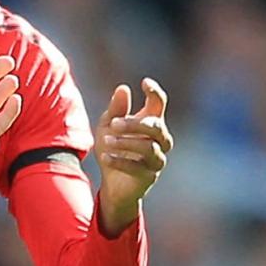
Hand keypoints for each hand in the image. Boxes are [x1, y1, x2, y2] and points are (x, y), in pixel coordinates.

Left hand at [94, 78, 172, 233]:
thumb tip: (123, 88)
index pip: (159, 104)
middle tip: (113, 123)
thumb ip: (116, 109)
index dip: (155, 92)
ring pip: (149, 148)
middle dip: (134, 124)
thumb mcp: (108, 126)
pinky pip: (138, 168)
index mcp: (151, 123)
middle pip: (156, 127)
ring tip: (105, 141)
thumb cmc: (113, 148)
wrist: (112, 182)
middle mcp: (160, 140)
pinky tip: (105, 157)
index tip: (144, 82)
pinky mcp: (149, 176)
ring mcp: (157, 159)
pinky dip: (120, 161)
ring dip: (126, 143)